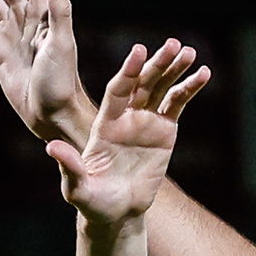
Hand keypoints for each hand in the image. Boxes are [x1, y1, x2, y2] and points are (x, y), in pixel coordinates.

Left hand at [49, 40, 207, 225]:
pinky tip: (204, 74)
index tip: (139, 51)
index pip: (117, 90)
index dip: (128, 71)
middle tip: (172, 44)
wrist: (117, 212)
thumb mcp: (77, 187)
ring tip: (191, 52)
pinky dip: (190, 89)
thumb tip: (52, 149)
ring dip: (175, 69)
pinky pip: (177, 104)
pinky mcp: (164, 131)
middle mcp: (125, 117)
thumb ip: (69, 167)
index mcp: (104, 124)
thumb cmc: (92, 201)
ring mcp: (145, 122)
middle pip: (142, 83)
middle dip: (157, 64)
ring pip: (161, 88)